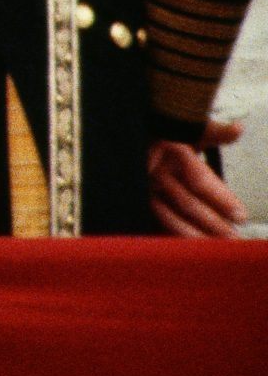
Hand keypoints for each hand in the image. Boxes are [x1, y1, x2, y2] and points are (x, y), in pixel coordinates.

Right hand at [149, 120, 248, 236]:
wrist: (133, 140)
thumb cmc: (165, 136)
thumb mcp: (190, 129)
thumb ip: (216, 133)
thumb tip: (238, 128)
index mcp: (171, 151)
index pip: (199, 179)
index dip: (221, 198)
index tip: (241, 215)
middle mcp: (156, 171)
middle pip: (187, 202)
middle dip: (213, 222)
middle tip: (234, 236)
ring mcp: (145, 188)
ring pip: (169, 216)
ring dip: (194, 234)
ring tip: (215, 246)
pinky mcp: (139, 201)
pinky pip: (156, 222)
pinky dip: (172, 235)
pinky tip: (188, 247)